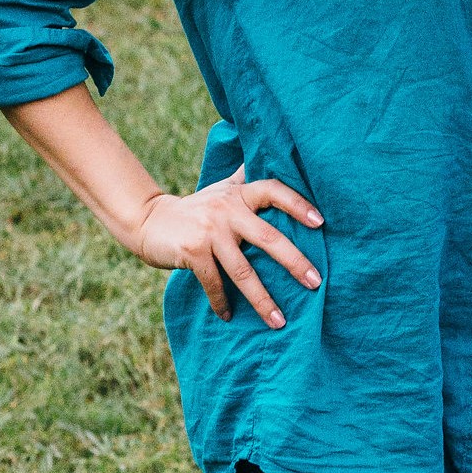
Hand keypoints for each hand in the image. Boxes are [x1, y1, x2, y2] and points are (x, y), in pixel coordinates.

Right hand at [132, 172, 321, 326]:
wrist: (151, 221)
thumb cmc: (197, 207)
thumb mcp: (222, 188)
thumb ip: (246, 178)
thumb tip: (271, 151)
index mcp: (240, 195)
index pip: (274, 191)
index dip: (298, 204)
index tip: (321, 222)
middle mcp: (228, 210)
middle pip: (268, 238)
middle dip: (294, 262)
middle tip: (315, 283)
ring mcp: (210, 232)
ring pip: (243, 271)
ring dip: (263, 300)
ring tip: (279, 321)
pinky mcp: (193, 252)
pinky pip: (214, 283)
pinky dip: (222, 302)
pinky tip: (228, 316)